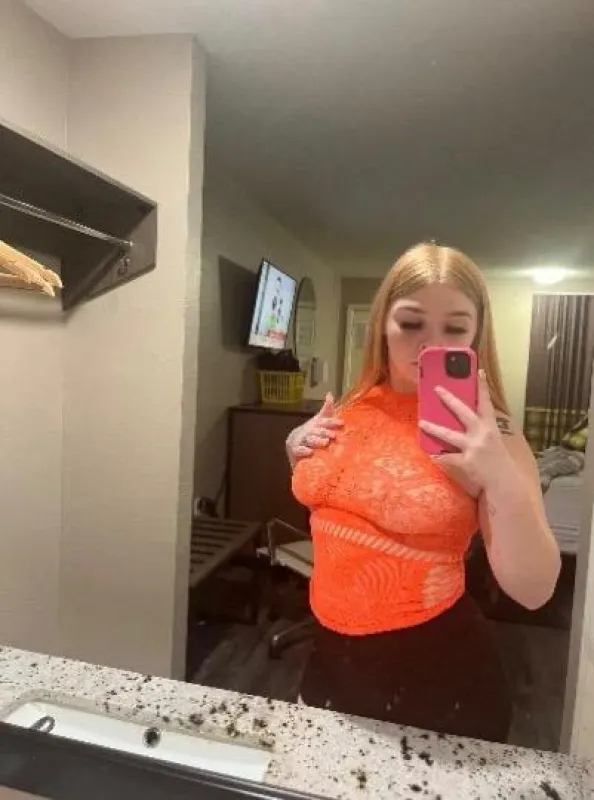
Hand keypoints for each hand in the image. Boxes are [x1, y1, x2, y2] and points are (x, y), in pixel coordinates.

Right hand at [286, 393, 343, 464]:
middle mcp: (308, 431)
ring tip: (325, 442)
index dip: (332, 421)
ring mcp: (301, 440)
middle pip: (316, 430)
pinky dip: (303, 451)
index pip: (324, 421)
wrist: (294, 443)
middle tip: (333, 435)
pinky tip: (310, 452)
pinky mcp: (295, 450)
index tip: (341, 423)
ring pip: (309, 440)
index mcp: (315, 424)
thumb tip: (330, 393)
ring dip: (317, 441)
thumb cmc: (311, 431)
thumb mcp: (319, 420)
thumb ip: (327, 409)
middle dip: (324, 432)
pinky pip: (299, 450)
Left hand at [418, 371, 513, 496]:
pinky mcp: (465, 462)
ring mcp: (473, 448)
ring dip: (433, 428)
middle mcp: (482, 435)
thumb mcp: (496, 442)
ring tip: (421, 422)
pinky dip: (437, 457)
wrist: (505, 485)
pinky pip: (446, 458)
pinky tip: (430, 454)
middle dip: (449, 399)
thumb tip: (471, 421)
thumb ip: (484, 431)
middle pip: (463, 412)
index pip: (486, 403)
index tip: (478, 371)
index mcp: (491, 428)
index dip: (482, 387)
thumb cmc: (499, 463)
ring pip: (448, 435)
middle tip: (437, 388)